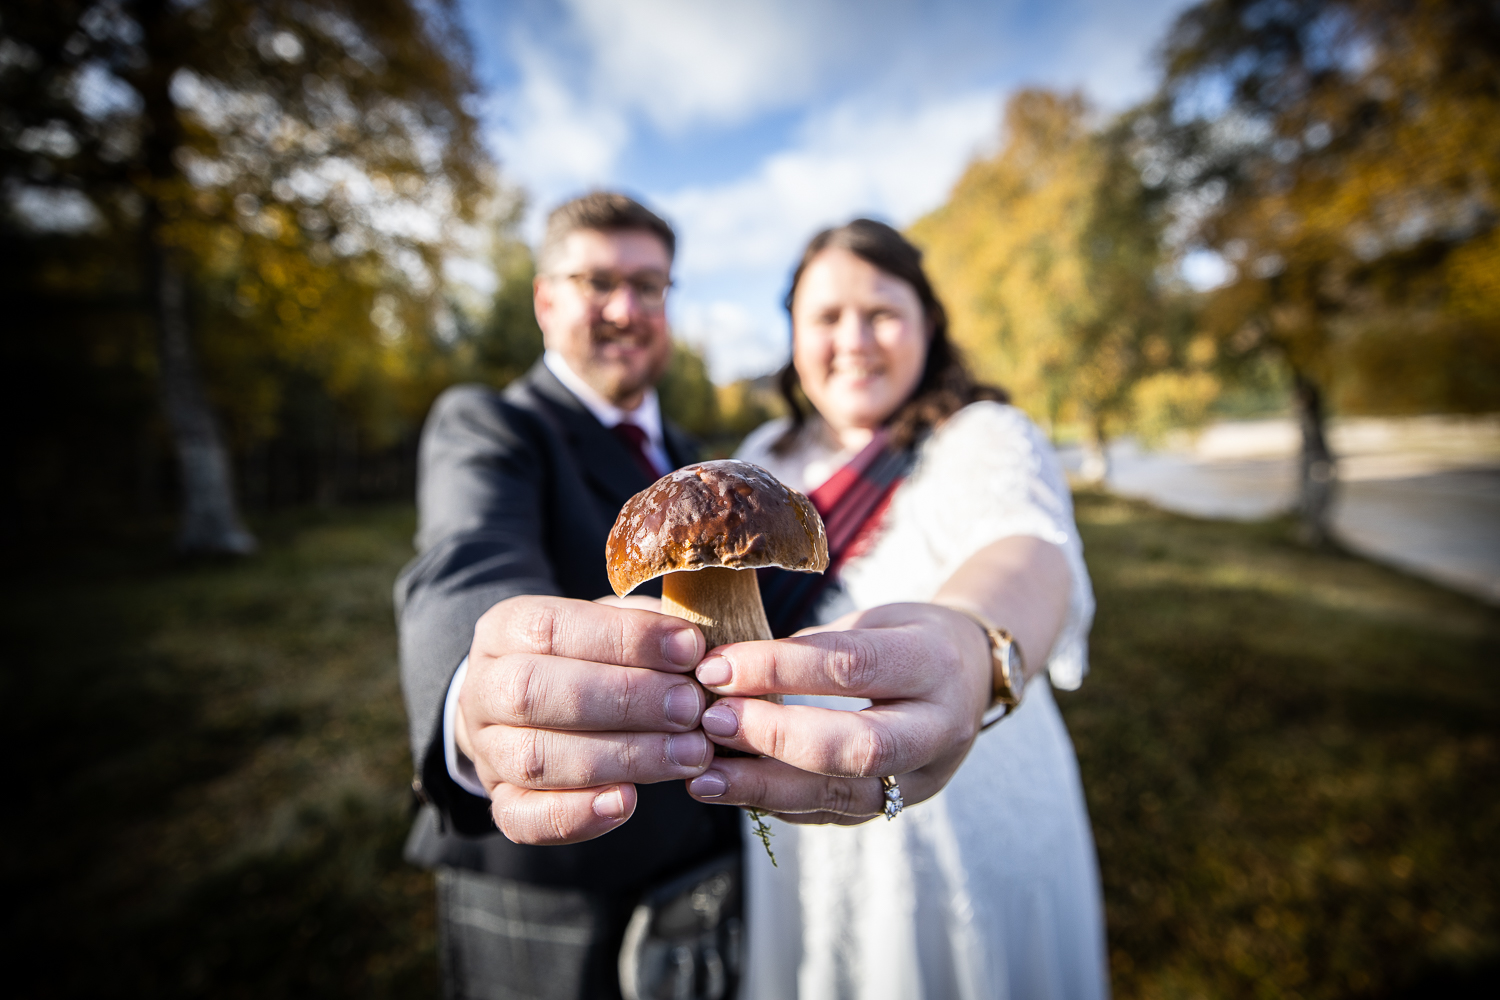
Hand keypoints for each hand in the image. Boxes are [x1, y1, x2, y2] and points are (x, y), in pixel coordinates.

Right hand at [457, 595, 711, 844]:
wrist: (534, 704)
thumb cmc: (589, 656)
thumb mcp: (612, 623)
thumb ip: (646, 628)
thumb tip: (695, 647)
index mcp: (506, 629)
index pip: (552, 628)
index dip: (624, 639)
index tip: (689, 650)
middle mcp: (484, 688)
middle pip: (535, 693)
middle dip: (625, 700)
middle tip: (691, 708)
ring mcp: (487, 750)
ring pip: (535, 759)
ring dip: (620, 759)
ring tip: (687, 754)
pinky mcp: (501, 800)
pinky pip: (524, 817)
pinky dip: (577, 815)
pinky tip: (628, 803)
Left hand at [683, 603, 992, 823]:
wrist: (973, 676)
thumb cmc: (910, 638)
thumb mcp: (876, 620)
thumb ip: (816, 647)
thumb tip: (731, 669)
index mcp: (933, 664)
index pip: (851, 667)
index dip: (778, 668)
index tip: (716, 667)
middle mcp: (938, 728)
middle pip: (857, 746)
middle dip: (775, 737)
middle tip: (712, 722)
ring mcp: (923, 778)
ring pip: (842, 795)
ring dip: (764, 788)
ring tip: (702, 776)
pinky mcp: (897, 807)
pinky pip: (832, 814)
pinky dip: (777, 804)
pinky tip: (731, 792)